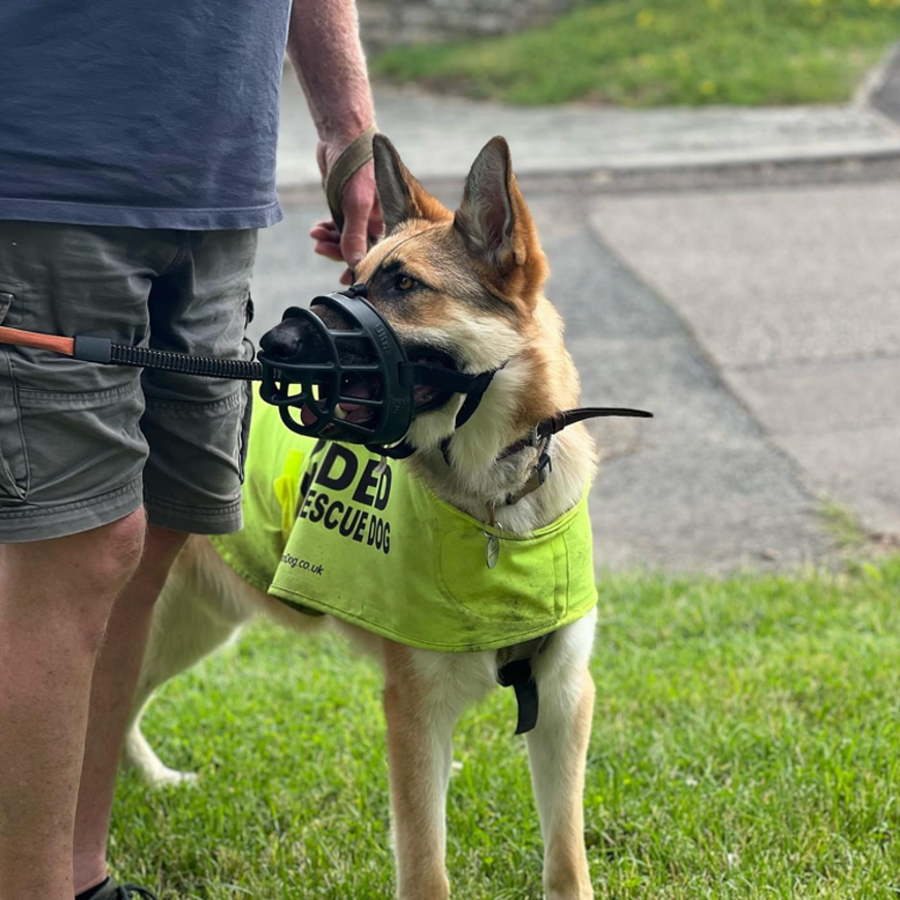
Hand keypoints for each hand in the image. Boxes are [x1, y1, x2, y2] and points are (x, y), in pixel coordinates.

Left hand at [310, 139, 383, 284]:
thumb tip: (356, 263)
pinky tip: (317, 230)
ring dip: (329, 241)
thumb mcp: (357, 204)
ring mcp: (358, 213)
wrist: (345, 135)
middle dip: (338, 252)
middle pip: (357, 248)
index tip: (346, 279)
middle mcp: (373, 220)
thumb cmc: (359, 166)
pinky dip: (327, 230)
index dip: (359, 266)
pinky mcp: (345, 205)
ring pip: (344, 238)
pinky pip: (337, 226)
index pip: (373, 253)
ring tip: (315, 235)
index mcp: (383, 221)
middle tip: (320, 250)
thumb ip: (355, 235)